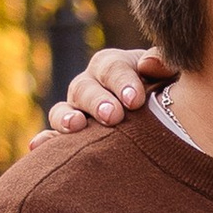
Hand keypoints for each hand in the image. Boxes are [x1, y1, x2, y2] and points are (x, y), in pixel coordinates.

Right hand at [38, 45, 174, 140]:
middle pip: (86, 88)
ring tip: (77, 127)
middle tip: (113, 116)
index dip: (122, 82)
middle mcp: (91, 86)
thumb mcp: (174, 77)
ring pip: (63, 110)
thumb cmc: (171, 95)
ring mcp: (77, 111)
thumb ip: (166, 65)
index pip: (113, 67)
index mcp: (115, 67)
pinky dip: (45, 141)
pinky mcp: (70, 136)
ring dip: (67, 118)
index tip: (136, 100)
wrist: (168, 124)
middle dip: (98, 101)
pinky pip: (53, 138)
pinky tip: (38, 148)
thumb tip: (148, 64)